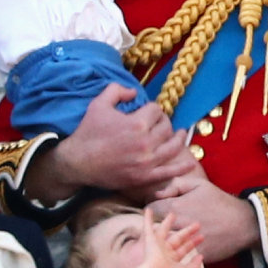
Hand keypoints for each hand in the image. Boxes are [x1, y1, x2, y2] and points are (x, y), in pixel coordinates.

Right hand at [35, 83, 196, 200]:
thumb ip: (116, 91)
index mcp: (137, 124)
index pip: (156, 110)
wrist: (77, 162)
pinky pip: (171, 171)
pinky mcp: (146, 177)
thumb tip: (135, 92)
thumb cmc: (88, 133)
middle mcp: (146, 142)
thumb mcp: (98, 105)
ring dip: (179, 139)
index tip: (148, 112)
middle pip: (166, 127)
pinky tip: (190, 162)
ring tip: (180, 134)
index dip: (152, 109)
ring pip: (174, 147)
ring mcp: (148, 161)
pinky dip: (183, 166)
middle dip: (164, 122)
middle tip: (160, 123)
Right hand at [133, 213, 205, 267]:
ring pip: (164, 231)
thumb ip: (196, 264)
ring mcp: (157, 245)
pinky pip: (147, 226)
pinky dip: (147, 218)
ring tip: (173, 214)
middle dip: (187, 231)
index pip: (185, 248)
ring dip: (168, 222)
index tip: (202, 236)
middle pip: (177, 238)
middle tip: (197, 224)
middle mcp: (164, 252)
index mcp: (173, 259)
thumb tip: (201, 256)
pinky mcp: (149, 240)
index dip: (194, 242)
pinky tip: (148, 210)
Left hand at [147, 176, 258, 262]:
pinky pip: (183, 254)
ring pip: (167, 243)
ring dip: (169, 240)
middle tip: (168, 225)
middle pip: (157, 228)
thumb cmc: (221, 202)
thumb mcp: (200, 185)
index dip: (156, 208)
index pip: (152, 209)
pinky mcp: (196, 254)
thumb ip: (176, 185)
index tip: (162, 210)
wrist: (246, 223)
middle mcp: (178, 225)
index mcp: (176, 207)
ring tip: (177, 236)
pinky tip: (188, 247)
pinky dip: (184, 251)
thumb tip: (158, 194)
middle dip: (160, 225)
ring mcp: (187, 241)